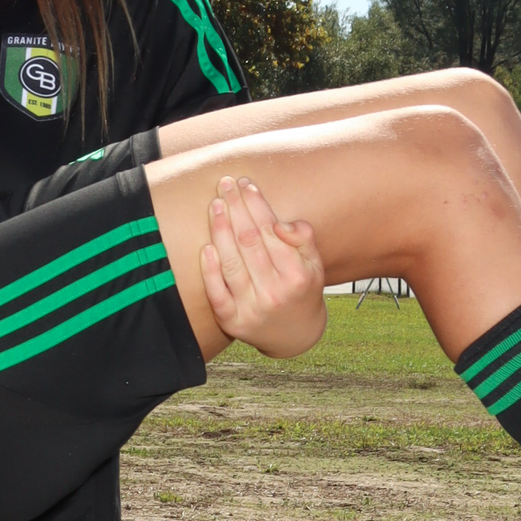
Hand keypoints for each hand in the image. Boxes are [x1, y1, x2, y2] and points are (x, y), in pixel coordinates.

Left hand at [199, 176, 327, 358]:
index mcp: (297, 276)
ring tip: (216, 205)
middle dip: (236, 209)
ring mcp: (251, 309)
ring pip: (231, 263)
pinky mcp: (232, 322)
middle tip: (225, 185)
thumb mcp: (315, 264)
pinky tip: (206, 247)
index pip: (270, 231)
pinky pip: (216, 293)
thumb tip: (279, 223)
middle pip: (248, 242)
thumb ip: (303, 238)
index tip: (246, 185)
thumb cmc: (302, 290)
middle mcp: (274, 293)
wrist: (295, 336)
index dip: (256, 205)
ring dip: (220, 230)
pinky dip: (209, 270)